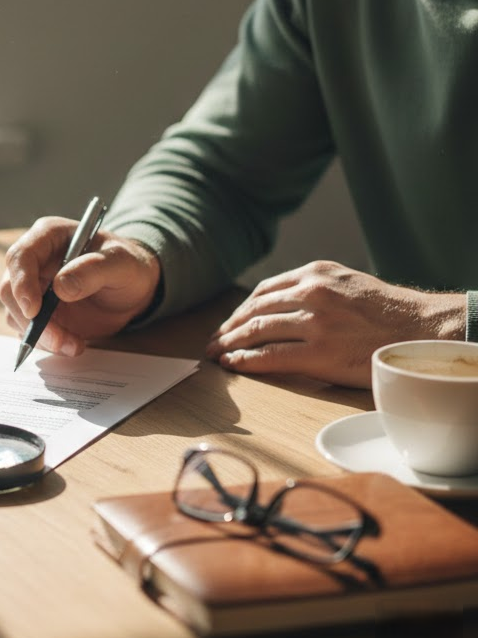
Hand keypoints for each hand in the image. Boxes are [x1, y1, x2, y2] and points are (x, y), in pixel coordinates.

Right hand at [0, 217, 160, 356]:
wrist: (131, 289)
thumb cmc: (127, 266)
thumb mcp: (121, 263)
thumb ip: (94, 270)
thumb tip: (61, 287)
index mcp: (48, 236)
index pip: (20, 256)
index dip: (22, 283)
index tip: (34, 311)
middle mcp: (34, 261)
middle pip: (10, 289)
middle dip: (30, 320)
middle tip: (59, 340)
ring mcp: (33, 287)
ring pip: (16, 314)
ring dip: (41, 336)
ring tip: (75, 344)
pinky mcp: (37, 312)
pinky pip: (28, 331)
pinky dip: (47, 343)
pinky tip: (73, 343)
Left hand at [205, 260, 465, 387]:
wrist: (423, 330)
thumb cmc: (387, 311)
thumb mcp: (346, 283)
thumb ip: (313, 288)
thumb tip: (278, 305)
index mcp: (315, 273)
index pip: (264, 291)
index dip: (241, 309)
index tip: (230, 322)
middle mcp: (310, 292)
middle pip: (254, 310)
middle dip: (229, 327)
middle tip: (214, 340)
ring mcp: (314, 322)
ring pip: (257, 331)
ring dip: (231, 344)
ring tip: (218, 353)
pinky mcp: (320, 352)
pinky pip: (271, 356)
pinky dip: (246, 360)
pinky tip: (233, 364)